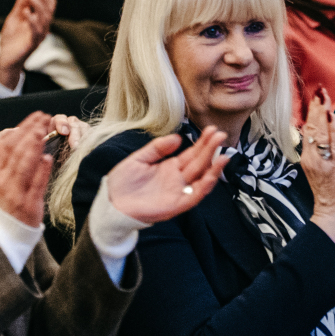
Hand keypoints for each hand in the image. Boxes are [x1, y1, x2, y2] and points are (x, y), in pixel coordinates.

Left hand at [0, 0, 56, 88]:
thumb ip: (22, 5)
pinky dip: (32, 20)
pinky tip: (26, 11)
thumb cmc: (11, 39)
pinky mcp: (32, 44)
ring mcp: (39, 36)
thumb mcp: (15, 17)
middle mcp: (43, 27)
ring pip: (45, 18)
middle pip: (50, 8)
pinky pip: (36, 32)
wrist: (6, 60)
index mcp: (41, 20)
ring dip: (38, 4)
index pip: (49, 3)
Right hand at [0, 111, 56, 227]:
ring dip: (34, 146)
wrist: (7, 234)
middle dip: (29, 131)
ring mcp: (15, 193)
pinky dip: (41, 170)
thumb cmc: (7, 204)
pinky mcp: (28, 204)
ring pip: (23, 164)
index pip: (4, 146)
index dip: (19, 129)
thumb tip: (12, 136)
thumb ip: (4, 160)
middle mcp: (2, 182)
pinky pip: (35, 184)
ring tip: (44, 131)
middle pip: (14, 151)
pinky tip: (48, 158)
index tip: (33, 118)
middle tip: (44, 118)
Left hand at [104, 125, 229, 222]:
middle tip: (221, 135)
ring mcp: (178, 192)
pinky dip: (206, 185)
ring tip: (223, 154)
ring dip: (214, 167)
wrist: (111, 203)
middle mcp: (177, 179)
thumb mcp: (138, 159)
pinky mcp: (176, 205)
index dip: (202, 142)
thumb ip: (157, 148)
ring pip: (202, 179)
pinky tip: (212, 174)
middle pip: (199, 163)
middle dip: (211, 149)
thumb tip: (178, 138)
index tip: (211, 130)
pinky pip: (195, 195)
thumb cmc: (122, 184)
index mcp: (170, 168)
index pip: (191, 153)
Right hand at [301, 87, 334, 243]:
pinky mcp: (333, 166)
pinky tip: (331, 115)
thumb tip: (316, 132)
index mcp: (308, 156)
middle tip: (319, 89)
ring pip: (319, 132)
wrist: (331, 213)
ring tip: (323, 96)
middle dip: (315, 107)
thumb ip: (318, 150)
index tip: (315, 95)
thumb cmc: (329, 192)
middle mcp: (311, 157)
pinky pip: (333, 144)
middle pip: (311, 127)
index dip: (311, 111)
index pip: (308, 129)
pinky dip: (331, 129)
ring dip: (321, 112)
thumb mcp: (319, 167)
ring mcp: (321, 161)